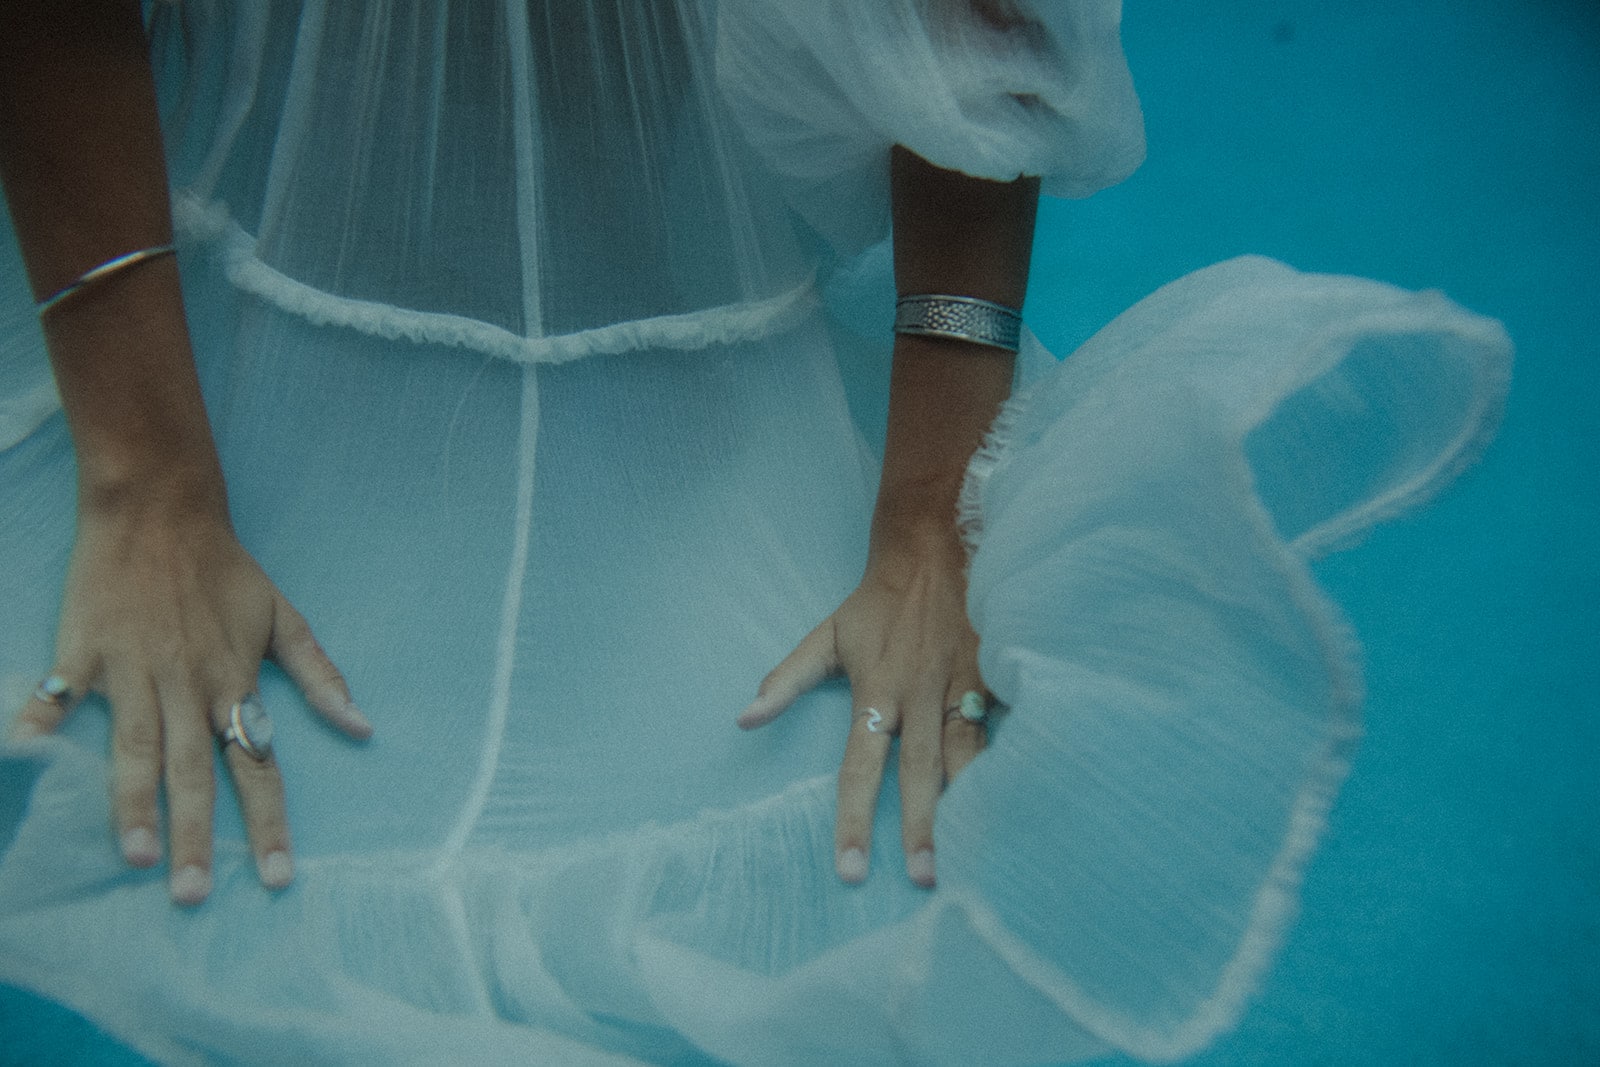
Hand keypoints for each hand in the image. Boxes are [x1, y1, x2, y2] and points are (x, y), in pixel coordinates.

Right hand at [8, 489, 369, 904]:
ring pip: (137, 745)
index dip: (268, 823)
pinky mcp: (86, 648)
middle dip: (196, 835)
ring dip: (133, 802)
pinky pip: (62, 693)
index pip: (258, 764)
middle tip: (193, 895)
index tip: (276, 877)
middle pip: (195, 770)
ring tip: (133, 857)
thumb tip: (363, 727)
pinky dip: (42, 721)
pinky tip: (25, 755)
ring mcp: (134, 667)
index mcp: (234, 682)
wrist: (162, 509)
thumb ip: (320, 676)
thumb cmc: (225, 571)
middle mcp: (188, 683)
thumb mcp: (284, 619)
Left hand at [739, 517, 986, 887]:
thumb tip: (743, 719)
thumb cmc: (876, 604)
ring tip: (978, 856)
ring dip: (971, 805)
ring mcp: (961, 685)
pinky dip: (1010, 764)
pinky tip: (1020, 803)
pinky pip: (1002, 727)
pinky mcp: (993, 675)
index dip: (854, 820)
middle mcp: (918, 695)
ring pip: (967, 754)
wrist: (932, 548)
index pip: (859, 767)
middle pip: (918, 771)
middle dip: (921, 827)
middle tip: (924, 880)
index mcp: (876, 692)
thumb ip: (786, 681)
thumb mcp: (825, 638)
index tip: (853, 870)